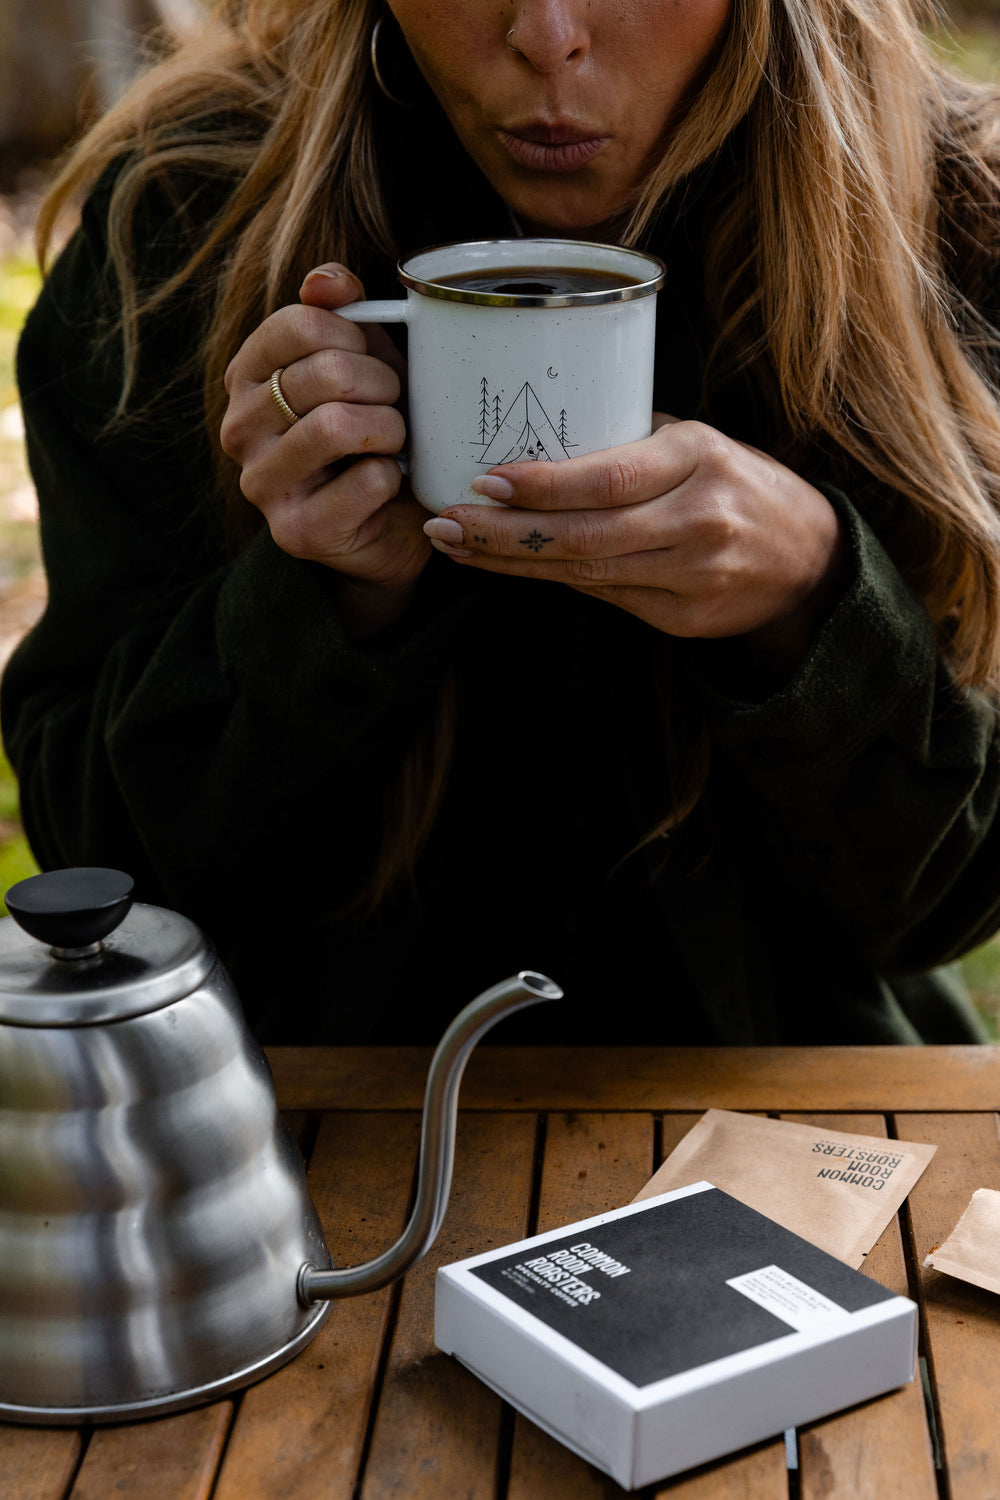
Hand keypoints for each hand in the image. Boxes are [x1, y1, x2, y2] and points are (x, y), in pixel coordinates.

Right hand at [220, 263, 430, 633]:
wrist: (384, 525)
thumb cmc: (370, 434)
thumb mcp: (358, 362)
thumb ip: (339, 313)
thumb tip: (328, 281)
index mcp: (247, 376)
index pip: (299, 322)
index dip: (355, 334)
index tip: (370, 357)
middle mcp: (240, 428)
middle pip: (327, 373)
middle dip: (383, 384)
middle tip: (394, 405)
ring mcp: (261, 483)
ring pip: (339, 427)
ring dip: (390, 429)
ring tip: (393, 441)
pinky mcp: (296, 531)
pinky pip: (366, 481)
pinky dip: (394, 478)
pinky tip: (387, 485)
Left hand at [421, 418, 846, 653]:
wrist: (810, 559)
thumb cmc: (740, 487)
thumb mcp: (700, 446)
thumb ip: (632, 447)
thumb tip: (541, 441)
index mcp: (701, 460)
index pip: (609, 477)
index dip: (543, 485)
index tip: (485, 481)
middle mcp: (700, 520)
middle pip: (584, 534)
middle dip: (504, 533)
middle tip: (444, 522)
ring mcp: (695, 577)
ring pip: (586, 572)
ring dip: (513, 562)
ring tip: (458, 547)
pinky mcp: (687, 620)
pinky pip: (607, 597)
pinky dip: (553, 581)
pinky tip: (510, 567)